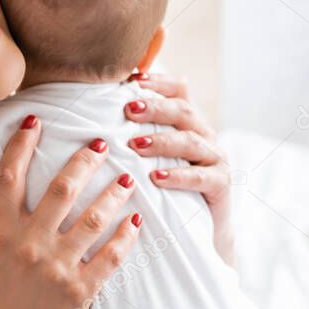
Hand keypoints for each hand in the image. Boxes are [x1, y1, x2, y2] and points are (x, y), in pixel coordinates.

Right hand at [0, 115, 141, 308]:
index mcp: (3, 234)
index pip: (7, 179)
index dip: (20, 146)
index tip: (35, 122)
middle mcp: (29, 245)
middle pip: (60, 189)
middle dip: (83, 160)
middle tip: (101, 143)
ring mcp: (56, 267)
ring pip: (93, 218)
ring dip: (114, 193)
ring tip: (128, 178)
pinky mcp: (81, 290)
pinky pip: (110, 256)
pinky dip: (126, 236)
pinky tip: (136, 221)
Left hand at [124, 73, 234, 265]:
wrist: (200, 228)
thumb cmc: (164, 186)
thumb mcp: (147, 155)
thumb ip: (130, 133)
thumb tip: (88, 114)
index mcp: (186, 122)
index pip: (179, 89)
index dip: (158, 82)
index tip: (132, 80)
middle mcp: (203, 135)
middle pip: (183, 110)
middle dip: (154, 107)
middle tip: (128, 109)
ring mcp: (214, 158)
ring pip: (190, 141)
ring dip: (161, 141)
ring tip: (135, 145)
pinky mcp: (221, 184)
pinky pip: (201, 177)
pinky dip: (178, 175)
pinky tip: (156, 177)